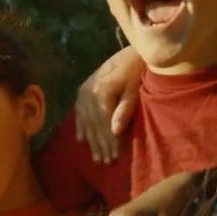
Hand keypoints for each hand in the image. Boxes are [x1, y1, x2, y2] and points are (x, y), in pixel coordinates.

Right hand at [74, 46, 143, 164]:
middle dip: (100, 145)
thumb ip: (125, 109)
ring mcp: (83, 92)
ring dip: (91, 141)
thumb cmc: (137, 72)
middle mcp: (88, 93)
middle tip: (105, 163)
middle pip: (94, 125)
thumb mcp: (134, 90)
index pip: (105, 124)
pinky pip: (79, 113)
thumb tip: (115, 132)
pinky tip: (82, 141)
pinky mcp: (82, 90)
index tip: (115, 157)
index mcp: (101, 93)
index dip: (110, 142)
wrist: (129, 52)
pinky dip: (81, 127)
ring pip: (86, 121)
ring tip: (97, 158)